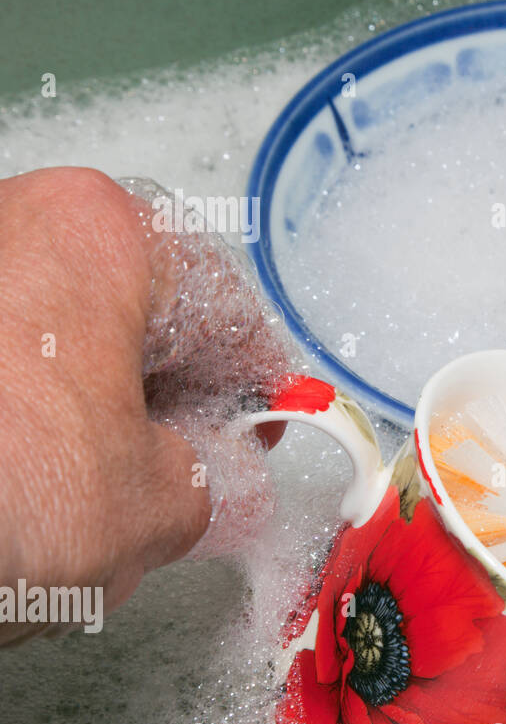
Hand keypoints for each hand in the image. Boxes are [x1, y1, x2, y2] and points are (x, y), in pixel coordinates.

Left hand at [0, 167, 290, 643]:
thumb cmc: (0, 496)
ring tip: (88, 480)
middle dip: (161, 387)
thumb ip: (214, 479)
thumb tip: (208, 481)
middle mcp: (6, 217)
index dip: (256, 384)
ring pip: (47, 328)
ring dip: (82, 397)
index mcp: (100, 230)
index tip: (261, 426)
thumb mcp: (161, 506)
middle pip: (127, 305)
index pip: (222, 309)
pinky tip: (16, 469)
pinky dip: (13, 402)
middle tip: (180, 460)